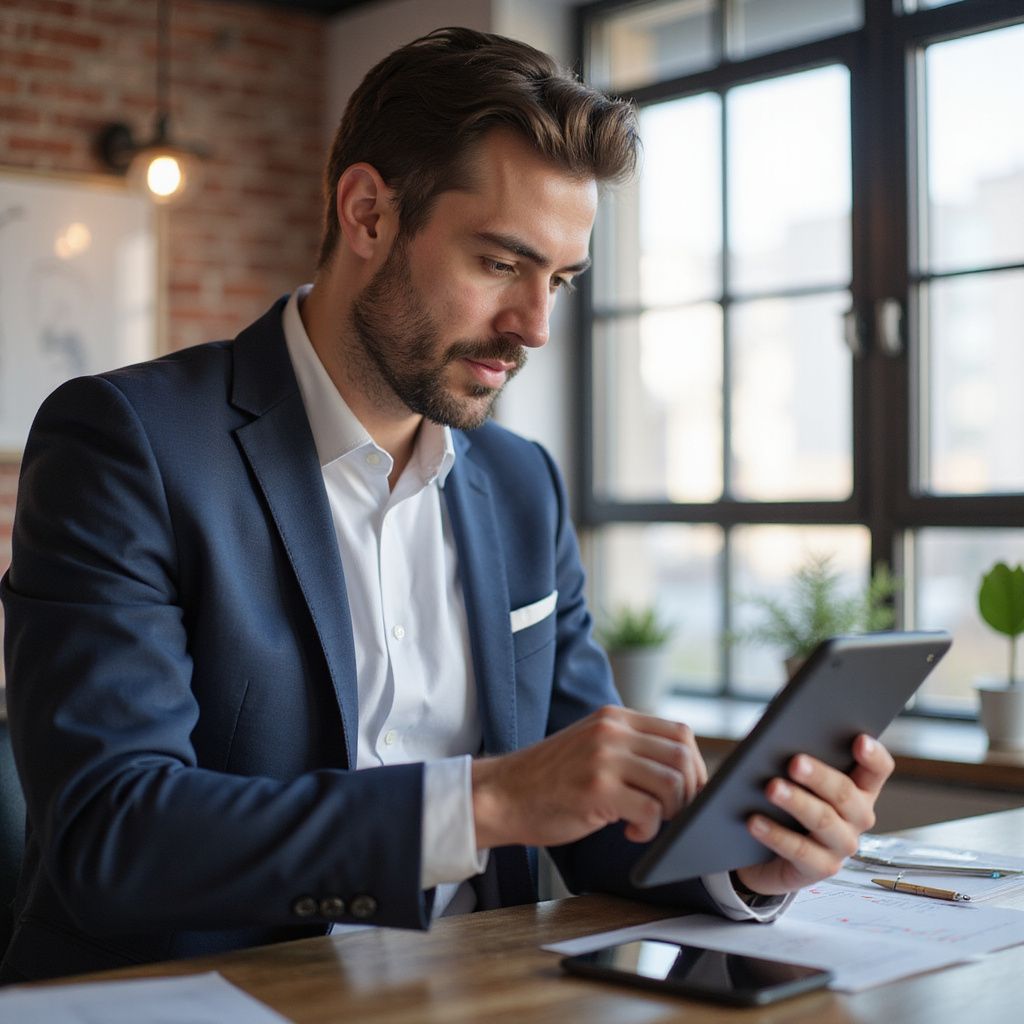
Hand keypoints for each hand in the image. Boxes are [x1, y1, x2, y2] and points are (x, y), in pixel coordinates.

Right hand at [471, 705, 706, 849]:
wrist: (502, 794)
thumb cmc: (550, 780)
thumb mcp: (592, 747)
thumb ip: (630, 748)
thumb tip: (682, 772)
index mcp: (614, 718)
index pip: (680, 733)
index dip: (695, 767)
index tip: (690, 793)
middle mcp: (611, 731)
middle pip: (682, 757)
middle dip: (690, 792)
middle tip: (673, 814)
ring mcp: (603, 757)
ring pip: (672, 783)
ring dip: (671, 812)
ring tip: (648, 822)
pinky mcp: (596, 788)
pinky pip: (650, 811)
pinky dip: (649, 830)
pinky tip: (630, 833)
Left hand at [735, 734, 894, 895]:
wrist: (762, 851)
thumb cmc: (779, 799)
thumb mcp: (787, 774)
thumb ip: (790, 755)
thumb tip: (773, 737)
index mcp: (858, 788)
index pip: (877, 769)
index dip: (872, 755)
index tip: (859, 739)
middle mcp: (857, 818)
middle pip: (845, 793)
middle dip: (820, 776)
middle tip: (795, 762)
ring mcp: (841, 846)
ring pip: (823, 821)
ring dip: (797, 802)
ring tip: (771, 788)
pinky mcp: (820, 869)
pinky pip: (799, 851)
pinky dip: (775, 834)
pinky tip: (754, 821)